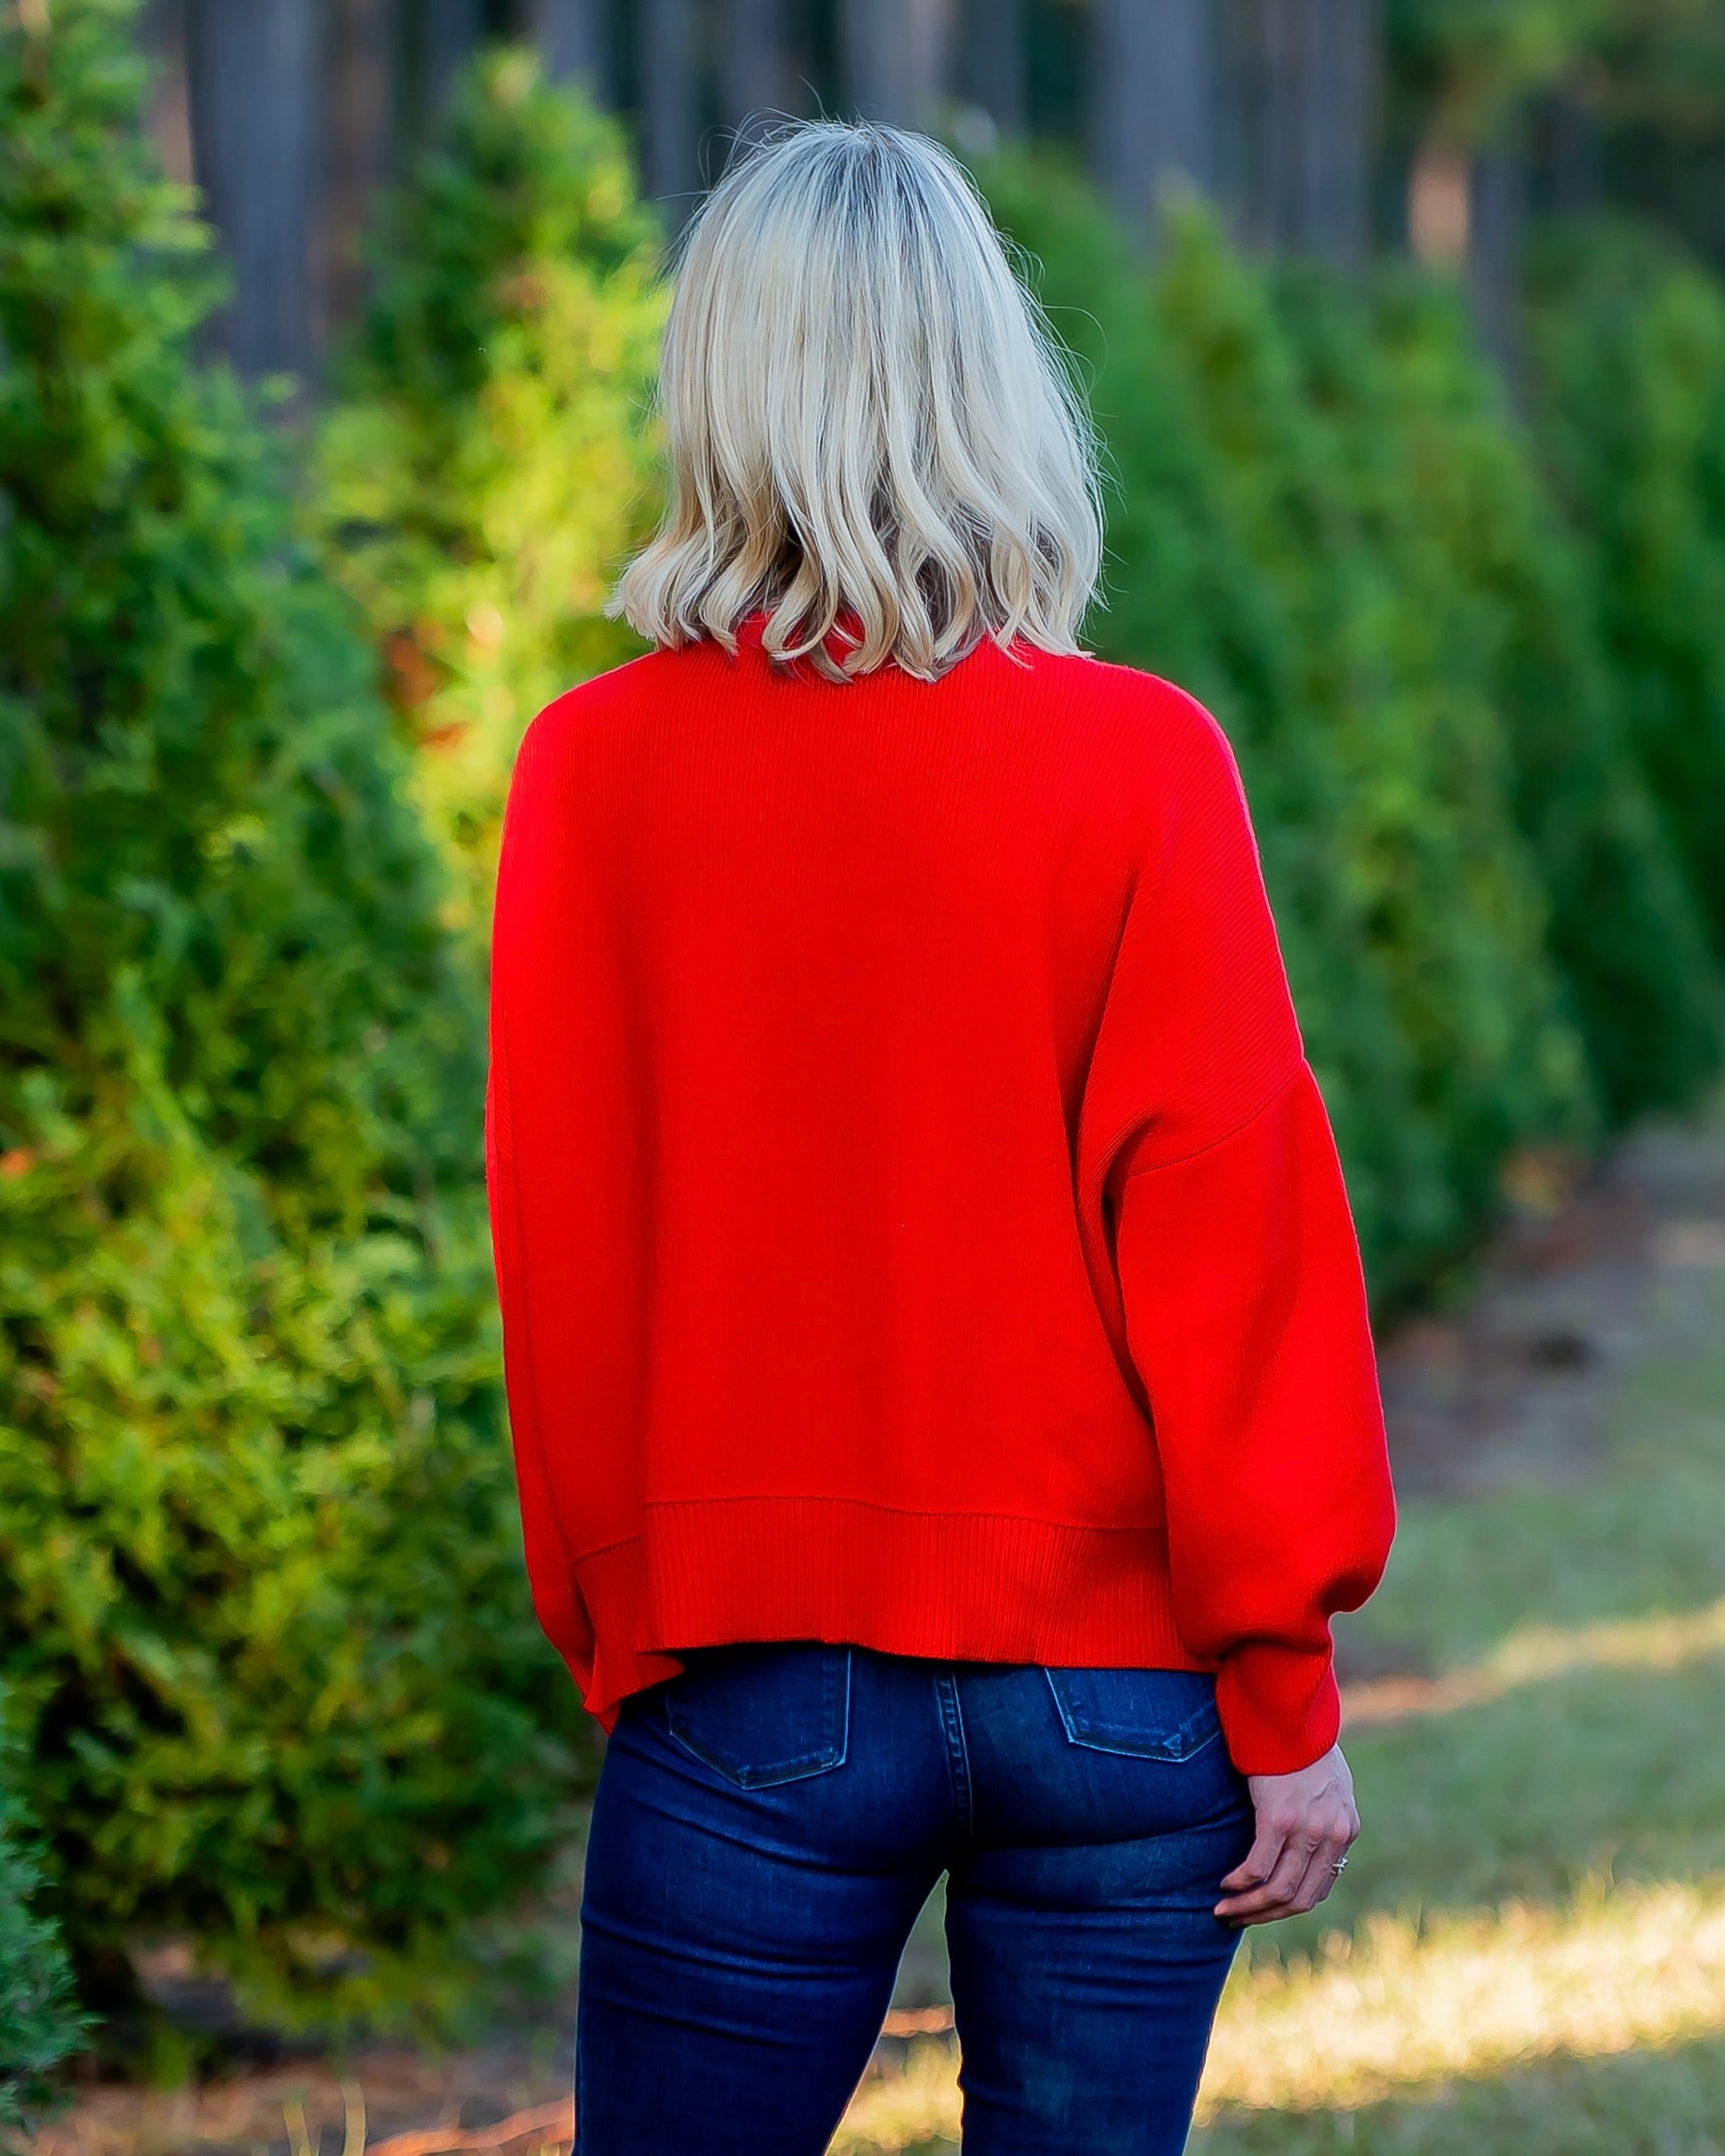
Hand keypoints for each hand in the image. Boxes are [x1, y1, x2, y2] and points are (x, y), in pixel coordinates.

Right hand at [1214, 1742, 1358, 1927]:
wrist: (1293, 1713)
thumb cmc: (1303, 1742)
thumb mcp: (1328, 1783)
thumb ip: (1323, 1813)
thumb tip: (1305, 1839)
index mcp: (1345, 1830)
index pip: (1318, 1888)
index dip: (1287, 1907)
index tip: (1262, 1909)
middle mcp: (1330, 1835)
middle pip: (1299, 1899)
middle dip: (1265, 1915)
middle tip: (1237, 1918)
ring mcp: (1305, 1829)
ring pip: (1278, 1890)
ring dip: (1248, 1907)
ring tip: (1225, 1909)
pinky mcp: (1278, 1818)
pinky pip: (1258, 1867)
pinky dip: (1240, 1882)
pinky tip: (1225, 1883)